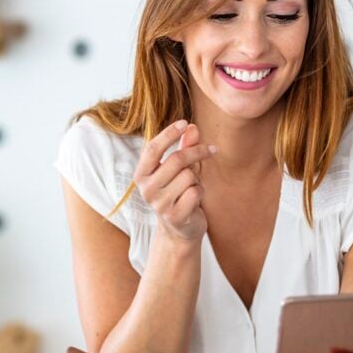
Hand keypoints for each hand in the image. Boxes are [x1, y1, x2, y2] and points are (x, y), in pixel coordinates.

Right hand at [133, 120, 215, 244]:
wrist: (179, 229)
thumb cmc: (178, 192)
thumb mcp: (179, 169)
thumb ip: (184, 148)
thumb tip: (192, 128)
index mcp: (141, 174)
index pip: (152, 148)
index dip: (168, 134)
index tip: (184, 122)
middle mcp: (146, 189)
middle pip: (176, 159)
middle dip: (197, 152)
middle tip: (211, 150)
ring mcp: (159, 204)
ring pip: (189, 176)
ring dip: (197, 178)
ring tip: (192, 186)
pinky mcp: (174, 216)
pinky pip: (195, 192)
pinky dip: (200, 192)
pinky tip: (195, 199)